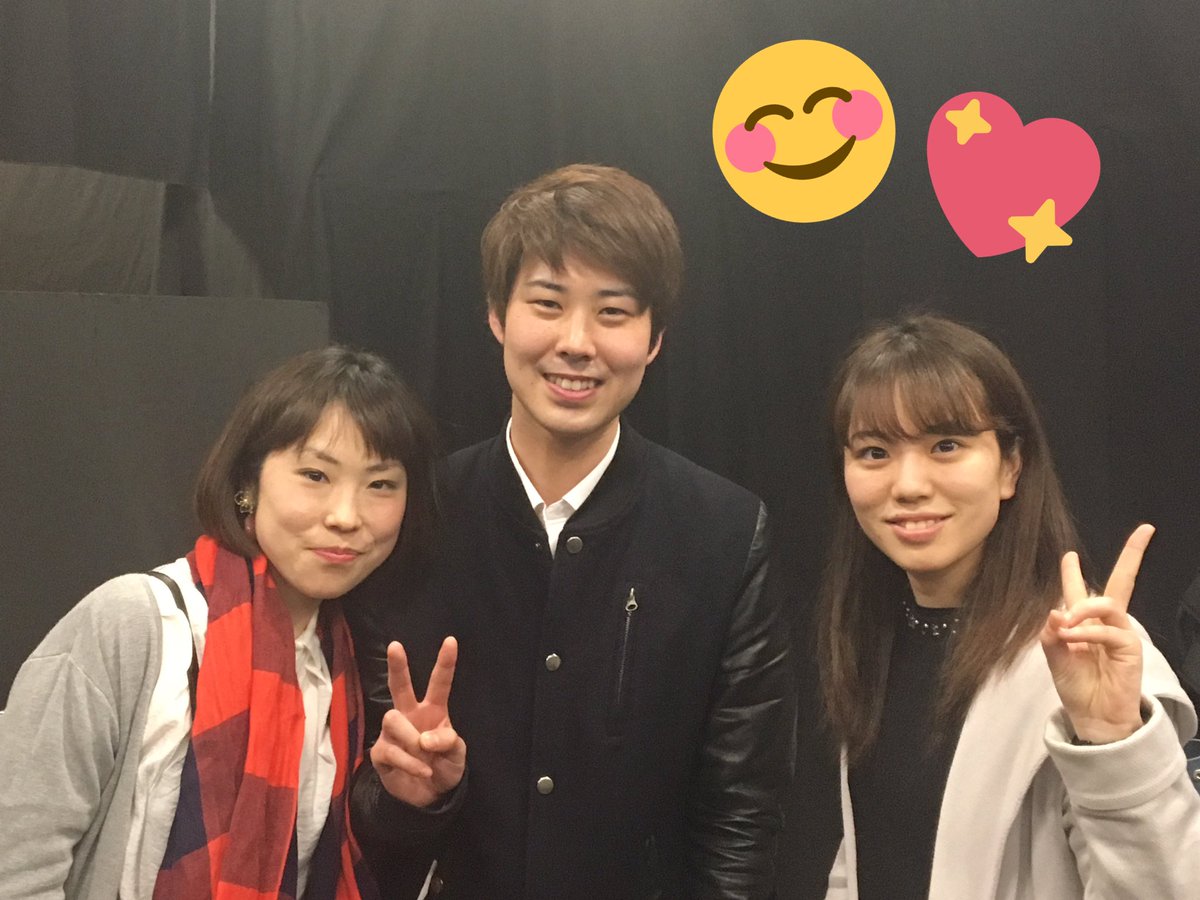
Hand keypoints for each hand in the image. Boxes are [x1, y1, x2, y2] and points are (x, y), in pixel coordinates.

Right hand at [370, 636, 465, 806]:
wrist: (430, 797)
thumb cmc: (445, 768)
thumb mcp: (457, 755)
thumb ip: (447, 741)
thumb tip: (424, 739)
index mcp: (434, 711)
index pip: (439, 683)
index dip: (445, 663)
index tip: (451, 640)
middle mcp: (410, 716)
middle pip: (400, 687)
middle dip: (398, 666)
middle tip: (395, 646)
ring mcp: (393, 733)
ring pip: (392, 718)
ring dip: (410, 738)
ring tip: (423, 753)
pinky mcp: (381, 753)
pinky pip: (391, 750)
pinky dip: (409, 762)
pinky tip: (421, 771)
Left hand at [1040, 524, 1153, 743]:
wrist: (1093, 716)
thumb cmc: (1075, 686)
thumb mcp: (1054, 658)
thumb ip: (1051, 634)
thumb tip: (1054, 611)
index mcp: (1082, 622)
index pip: (1079, 590)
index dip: (1072, 571)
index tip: (1069, 552)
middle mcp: (1104, 623)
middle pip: (1120, 582)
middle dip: (1132, 556)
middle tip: (1144, 531)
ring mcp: (1120, 633)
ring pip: (1108, 603)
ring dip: (1084, 608)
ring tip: (1066, 622)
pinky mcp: (1130, 648)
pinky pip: (1110, 631)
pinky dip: (1088, 632)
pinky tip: (1074, 639)